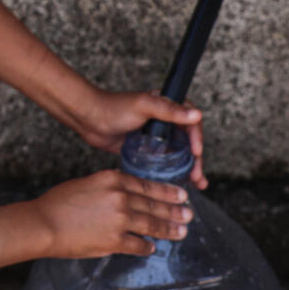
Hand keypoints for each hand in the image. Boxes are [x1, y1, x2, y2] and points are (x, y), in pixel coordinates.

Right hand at [31, 169, 192, 257]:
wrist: (44, 223)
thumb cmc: (58, 203)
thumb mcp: (87, 184)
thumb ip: (110, 188)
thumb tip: (127, 198)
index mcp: (113, 179)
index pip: (147, 186)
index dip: (167, 192)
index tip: (180, 195)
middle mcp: (120, 197)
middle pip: (154, 204)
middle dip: (174, 210)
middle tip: (188, 214)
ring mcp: (119, 219)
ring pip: (151, 224)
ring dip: (168, 229)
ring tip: (181, 232)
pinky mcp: (114, 240)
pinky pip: (137, 244)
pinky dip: (146, 247)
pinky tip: (152, 247)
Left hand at [70, 89, 206, 188]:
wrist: (90, 119)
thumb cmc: (114, 108)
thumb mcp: (144, 106)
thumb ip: (170, 111)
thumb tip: (196, 114)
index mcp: (168, 107)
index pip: (191, 124)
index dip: (197, 138)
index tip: (197, 153)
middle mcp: (165, 122)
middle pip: (188, 142)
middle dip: (196, 160)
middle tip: (198, 176)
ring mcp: (156, 137)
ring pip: (178, 154)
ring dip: (188, 168)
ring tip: (196, 184)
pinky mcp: (146, 150)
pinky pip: (163, 162)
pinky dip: (172, 172)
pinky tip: (177, 183)